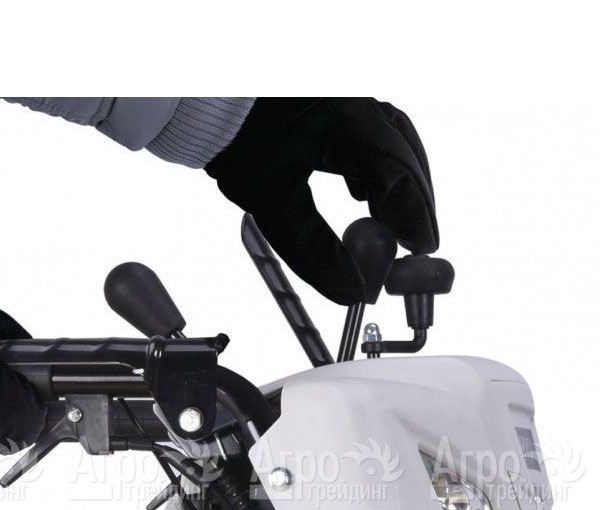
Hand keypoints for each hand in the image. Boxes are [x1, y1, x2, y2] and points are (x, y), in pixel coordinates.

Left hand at [206, 98, 437, 304]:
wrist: (206, 111)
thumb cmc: (236, 148)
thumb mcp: (275, 206)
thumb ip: (316, 251)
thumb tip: (352, 290)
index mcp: (346, 122)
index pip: (398, 174)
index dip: (414, 216)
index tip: (420, 250)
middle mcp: (354, 105)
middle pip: (404, 156)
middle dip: (413, 202)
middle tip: (414, 242)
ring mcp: (344, 102)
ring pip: (391, 145)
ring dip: (396, 186)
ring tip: (392, 224)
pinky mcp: (331, 108)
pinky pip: (369, 138)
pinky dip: (375, 170)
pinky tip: (362, 194)